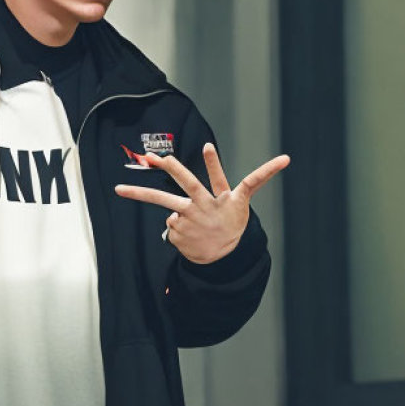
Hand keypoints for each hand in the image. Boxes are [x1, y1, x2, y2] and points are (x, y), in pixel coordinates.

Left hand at [114, 144, 289, 263]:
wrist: (224, 258)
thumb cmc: (232, 224)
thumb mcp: (242, 201)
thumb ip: (252, 179)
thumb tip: (286, 159)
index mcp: (223, 197)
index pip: (221, 177)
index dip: (215, 164)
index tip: (208, 147)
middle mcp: (205, 206)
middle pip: (187, 184)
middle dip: (172, 169)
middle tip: (156, 157)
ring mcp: (191, 220)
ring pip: (164, 205)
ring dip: (138, 192)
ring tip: (118, 188)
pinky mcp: (179, 233)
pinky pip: (171, 225)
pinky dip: (176, 227)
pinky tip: (186, 233)